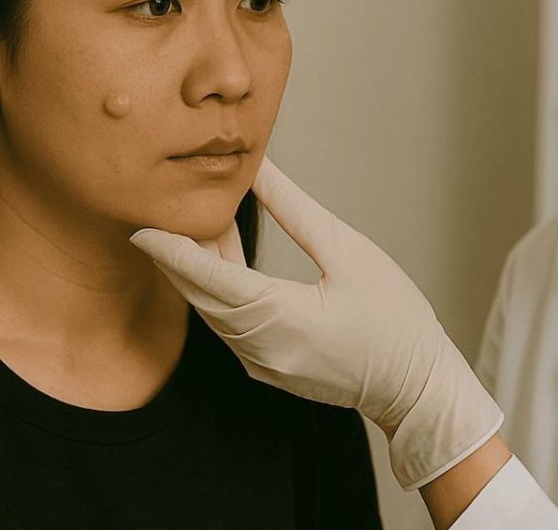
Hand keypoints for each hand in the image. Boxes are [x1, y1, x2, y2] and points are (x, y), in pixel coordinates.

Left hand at [129, 157, 502, 489]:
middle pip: (203, 295)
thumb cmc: (394, 318)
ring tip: (195, 224)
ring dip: (202, 271)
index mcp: (278, 317)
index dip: (171, 250)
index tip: (141, 225)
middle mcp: (260, 348)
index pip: (208, 278)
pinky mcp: (270, 369)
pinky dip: (222, 292)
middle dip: (179, 254)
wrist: (417, 386)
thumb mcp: (347, 251)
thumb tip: (259, 170)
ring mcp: (262, 364)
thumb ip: (295, 209)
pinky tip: (226, 260)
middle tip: (162, 210)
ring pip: (215, 311)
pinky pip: (232, 326)